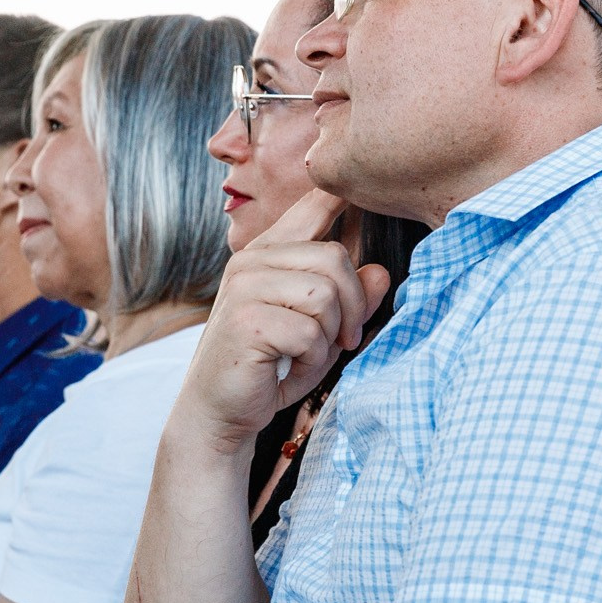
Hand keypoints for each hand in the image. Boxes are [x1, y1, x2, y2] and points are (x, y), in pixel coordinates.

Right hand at [177, 189, 387, 452]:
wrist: (220, 413)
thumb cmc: (271, 368)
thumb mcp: (320, 330)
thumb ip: (349, 300)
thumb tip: (380, 272)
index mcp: (266, 254)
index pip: (309, 208)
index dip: (338, 195)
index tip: (355, 190)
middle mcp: (251, 262)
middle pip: (333, 257)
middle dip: (352, 305)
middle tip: (345, 339)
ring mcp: (245, 288)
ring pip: (324, 294)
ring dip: (330, 335)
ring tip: (310, 355)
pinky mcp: (247, 320)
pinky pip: (309, 332)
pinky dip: (312, 359)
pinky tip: (291, 368)